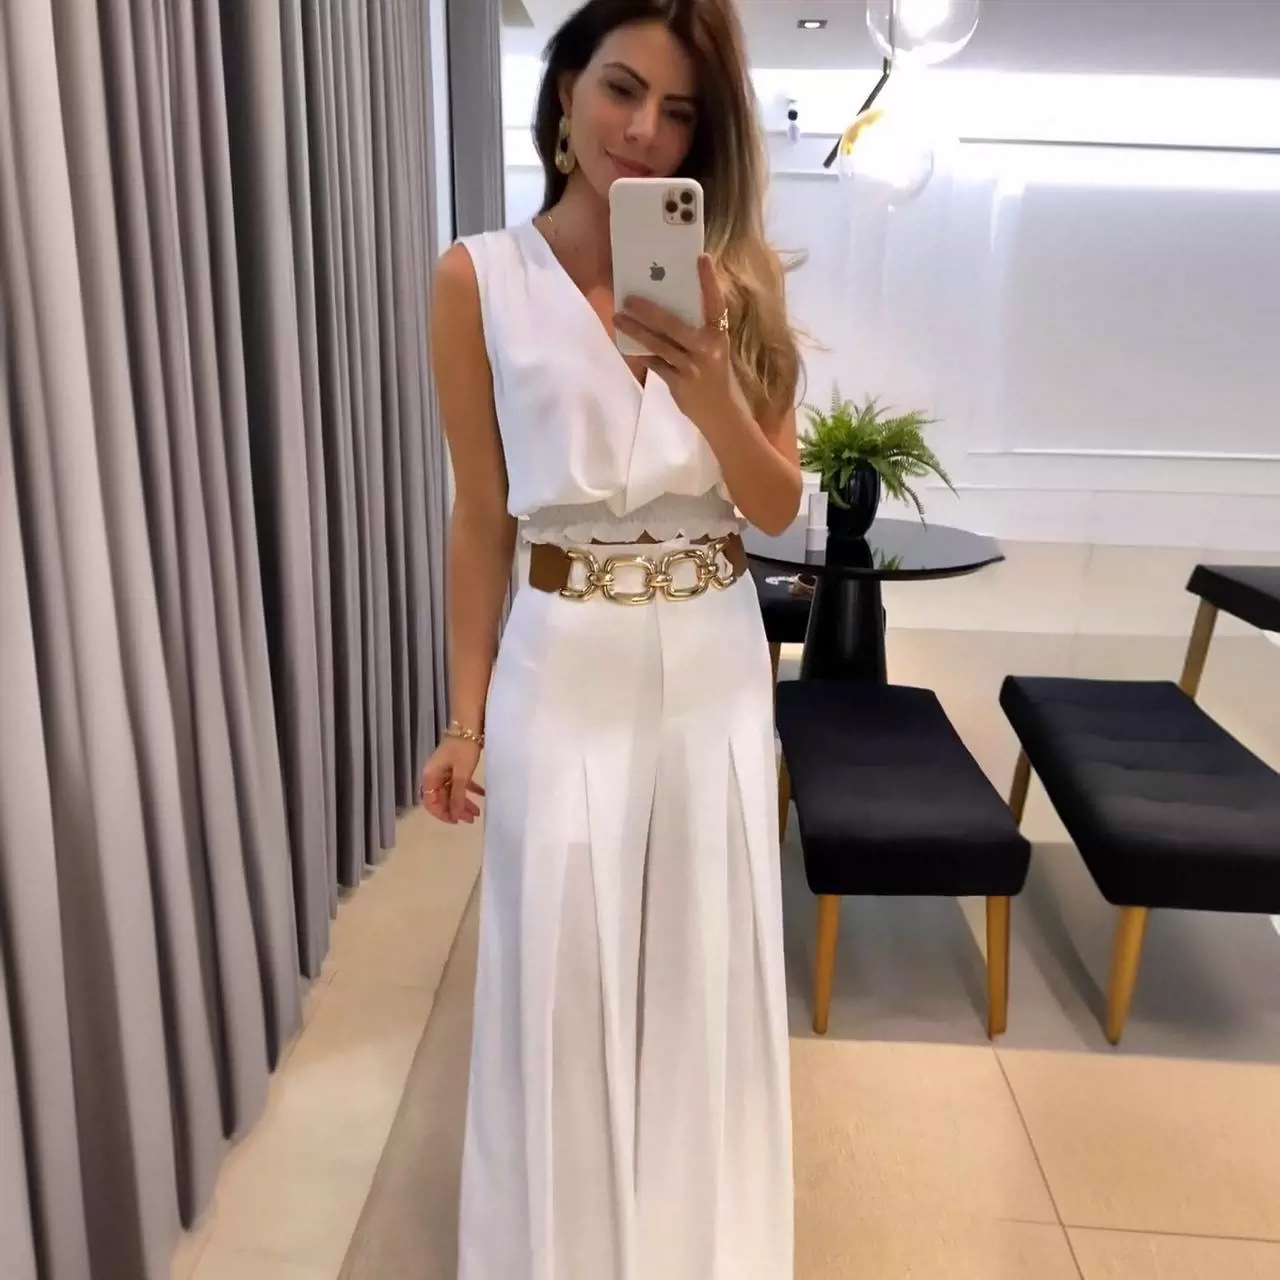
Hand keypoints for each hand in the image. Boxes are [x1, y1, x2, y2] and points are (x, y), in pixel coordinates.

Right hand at [419, 737, 484, 824]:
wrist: (470, 723)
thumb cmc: (464, 748)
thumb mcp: (461, 774)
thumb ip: (458, 796)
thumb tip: (455, 815)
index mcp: (430, 776)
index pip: (431, 802)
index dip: (443, 814)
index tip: (457, 821)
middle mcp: (435, 775)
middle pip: (442, 798)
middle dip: (456, 810)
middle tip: (472, 818)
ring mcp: (445, 770)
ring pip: (452, 791)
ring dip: (464, 802)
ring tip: (478, 811)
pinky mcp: (455, 765)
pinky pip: (460, 782)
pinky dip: (470, 789)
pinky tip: (482, 794)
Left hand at [614, 255, 750, 439]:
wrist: (723, 415)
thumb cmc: (717, 376)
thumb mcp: (715, 350)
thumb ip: (698, 332)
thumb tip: (669, 308)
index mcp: (720, 336)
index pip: (715, 303)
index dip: (709, 281)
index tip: (701, 257)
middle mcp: (708, 350)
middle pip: (674, 325)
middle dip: (649, 311)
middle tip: (629, 297)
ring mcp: (692, 368)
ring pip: (659, 345)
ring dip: (636, 331)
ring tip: (618, 318)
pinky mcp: (679, 385)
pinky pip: (655, 365)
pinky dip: (642, 354)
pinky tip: (627, 345)